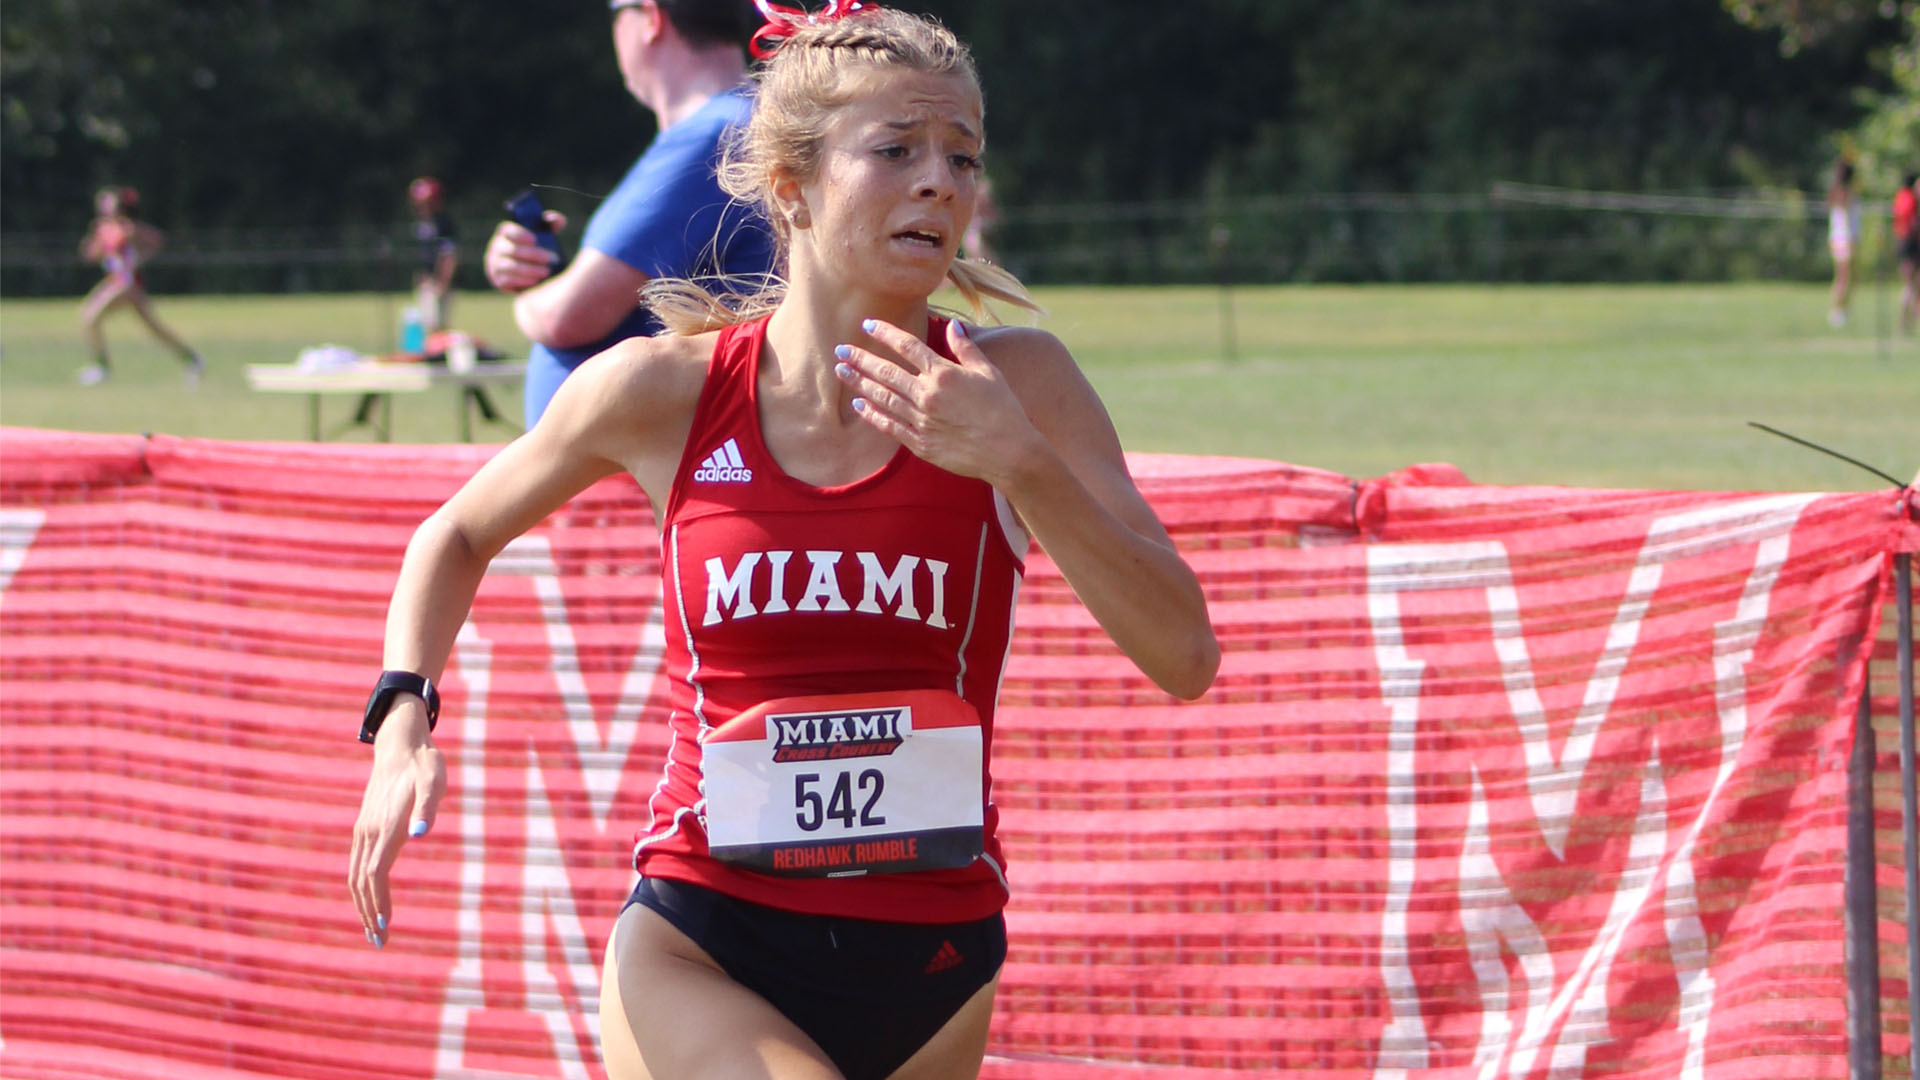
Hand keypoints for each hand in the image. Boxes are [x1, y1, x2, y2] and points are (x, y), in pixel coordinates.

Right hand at [347, 716, 445, 947]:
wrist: (400, 745)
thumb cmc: (424, 765)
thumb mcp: (434, 781)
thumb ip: (428, 807)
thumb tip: (421, 835)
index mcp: (386, 827)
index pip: (376, 874)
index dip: (379, 901)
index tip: (384, 927)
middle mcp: (368, 833)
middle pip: (361, 882)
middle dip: (368, 913)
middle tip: (379, 943)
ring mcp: (362, 830)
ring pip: (354, 876)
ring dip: (361, 904)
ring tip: (372, 930)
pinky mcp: (363, 827)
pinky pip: (355, 864)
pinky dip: (359, 887)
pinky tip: (368, 898)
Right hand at [485, 211, 567, 291]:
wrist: (527, 273)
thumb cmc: (535, 248)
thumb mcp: (543, 235)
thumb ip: (549, 225)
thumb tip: (555, 219)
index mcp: (505, 233)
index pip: (507, 230)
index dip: (519, 234)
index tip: (534, 239)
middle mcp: (497, 247)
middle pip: (510, 249)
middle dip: (531, 254)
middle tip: (549, 258)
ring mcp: (495, 264)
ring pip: (508, 266)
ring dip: (528, 270)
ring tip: (546, 272)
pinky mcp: (498, 280)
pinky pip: (507, 281)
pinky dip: (522, 281)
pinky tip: (536, 282)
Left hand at [833, 318, 1043, 486]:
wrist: (1009, 452)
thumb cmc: (1004, 410)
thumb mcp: (989, 373)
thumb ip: (967, 349)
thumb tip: (953, 326)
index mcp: (944, 374)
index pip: (908, 346)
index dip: (885, 333)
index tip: (867, 325)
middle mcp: (928, 395)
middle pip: (886, 371)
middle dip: (861, 358)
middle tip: (840, 349)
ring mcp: (921, 421)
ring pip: (883, 397)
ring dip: (859, 383)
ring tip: (841, 372)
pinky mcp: (920, 444)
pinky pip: (890, 426)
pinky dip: (872, 415)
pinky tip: (858, 405)